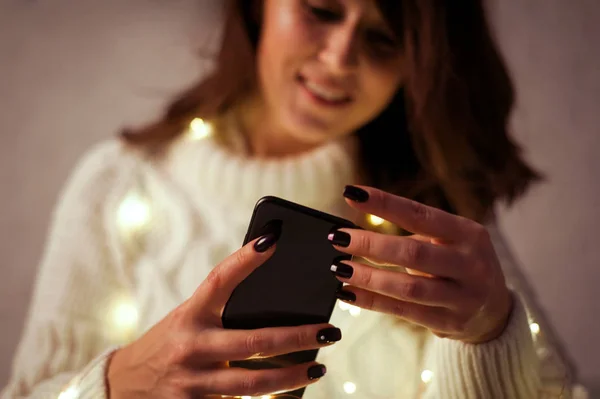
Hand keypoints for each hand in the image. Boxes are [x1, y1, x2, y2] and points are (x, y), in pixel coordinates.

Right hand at [107, 234, 338, 397]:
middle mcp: (191, 346)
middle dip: (295, 337)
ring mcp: (193, 382)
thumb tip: (274, 295)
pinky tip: (291, 392)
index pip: (219, 279)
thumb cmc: (168, 343)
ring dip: (291, 376)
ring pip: (253, 383)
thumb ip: (219, 311)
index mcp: (190, 315)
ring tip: (318, 368)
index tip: (273, 240)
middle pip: (252, 341)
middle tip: (328, 331)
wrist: (125, 385)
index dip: (245, 259)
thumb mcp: (186, 319)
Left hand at [329, 185, 512, 343]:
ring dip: (368, 277)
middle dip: (370, 244)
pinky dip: (372, 301)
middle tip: (338, 237)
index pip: (420, 214)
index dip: (384, 203)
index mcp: (468, 233)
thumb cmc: (460, 264)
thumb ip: (415, 235)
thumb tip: (358, 234)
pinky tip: (348, 292)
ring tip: (339, 268)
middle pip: (412, 253)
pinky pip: (402, 311)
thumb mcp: (452, 241)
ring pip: (407, 287)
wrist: (495, 311)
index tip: (352, 194)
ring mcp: (462, 296)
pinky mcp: (449, 322)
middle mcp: (469, 264)